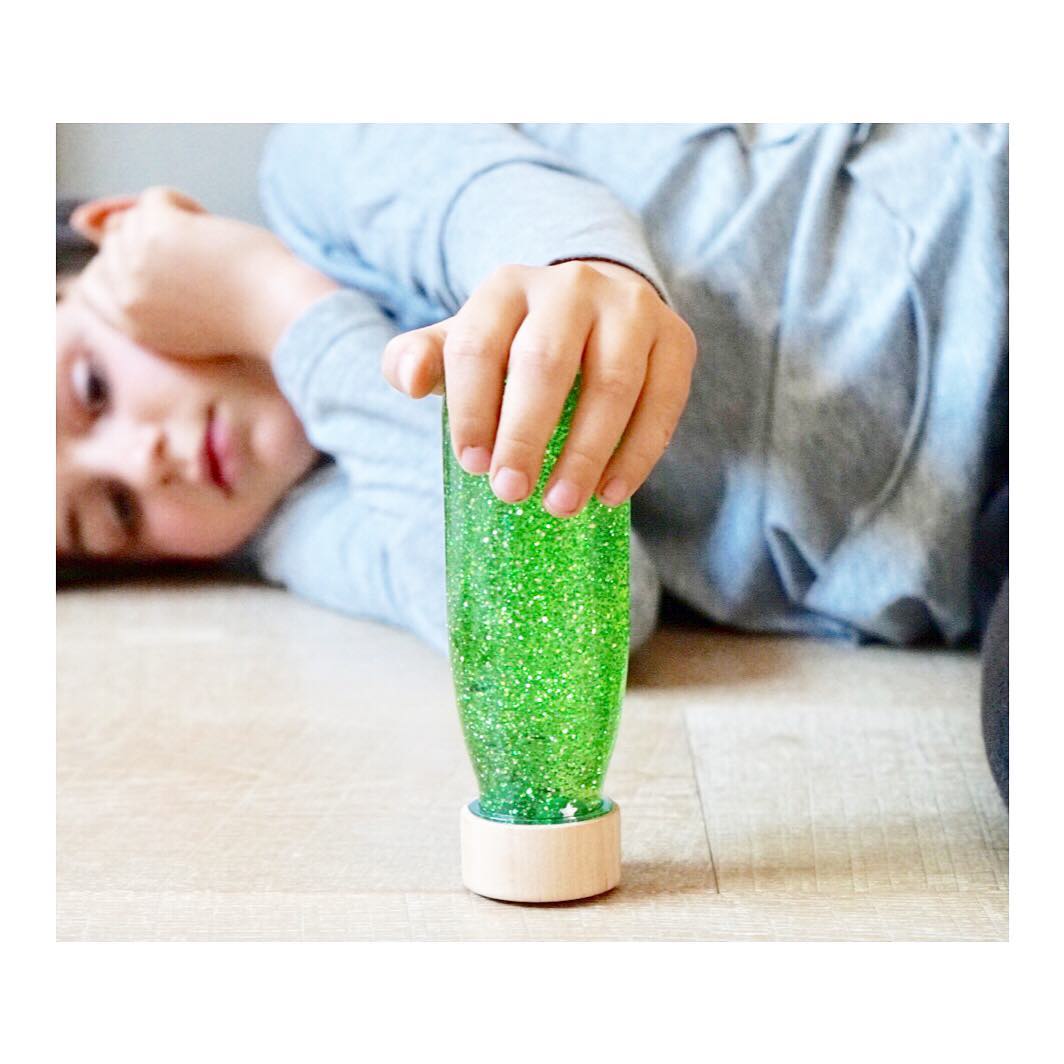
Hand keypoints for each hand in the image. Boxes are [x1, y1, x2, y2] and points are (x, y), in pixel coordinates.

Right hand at [70, 187, 335, 357]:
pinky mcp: (157, 233)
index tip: (161, 265)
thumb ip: (144, 280)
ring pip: (137, 218)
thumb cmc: (250, 315)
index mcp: (133, 327)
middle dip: (154, 240)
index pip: (92, 286)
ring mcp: (139, 265)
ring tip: (214, 253)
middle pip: (117, 244)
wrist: (284, 317)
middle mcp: (127, 299)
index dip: (122, 266)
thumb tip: (97, 224)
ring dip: (177, 223)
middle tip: (202, 260)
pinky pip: (157, 197)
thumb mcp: (184, 312)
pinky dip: (188, 206)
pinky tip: (214, 231)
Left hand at [381, 260, 696, 516]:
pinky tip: (610, 494)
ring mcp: (631, 309)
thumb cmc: (518, 342)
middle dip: (526, 434)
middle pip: (545, 361)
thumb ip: (423, 359)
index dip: (473, 409)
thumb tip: (408, 377)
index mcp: (508, 287)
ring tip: (561, 505)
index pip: (479, 345)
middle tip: (511, 492)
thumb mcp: (466, 343)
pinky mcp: (676, 340)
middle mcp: (572, 286)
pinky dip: (637, 454)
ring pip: (612, 383)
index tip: (473, 465)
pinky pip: (662, 402)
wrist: (598, 307)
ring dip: (586, 453)